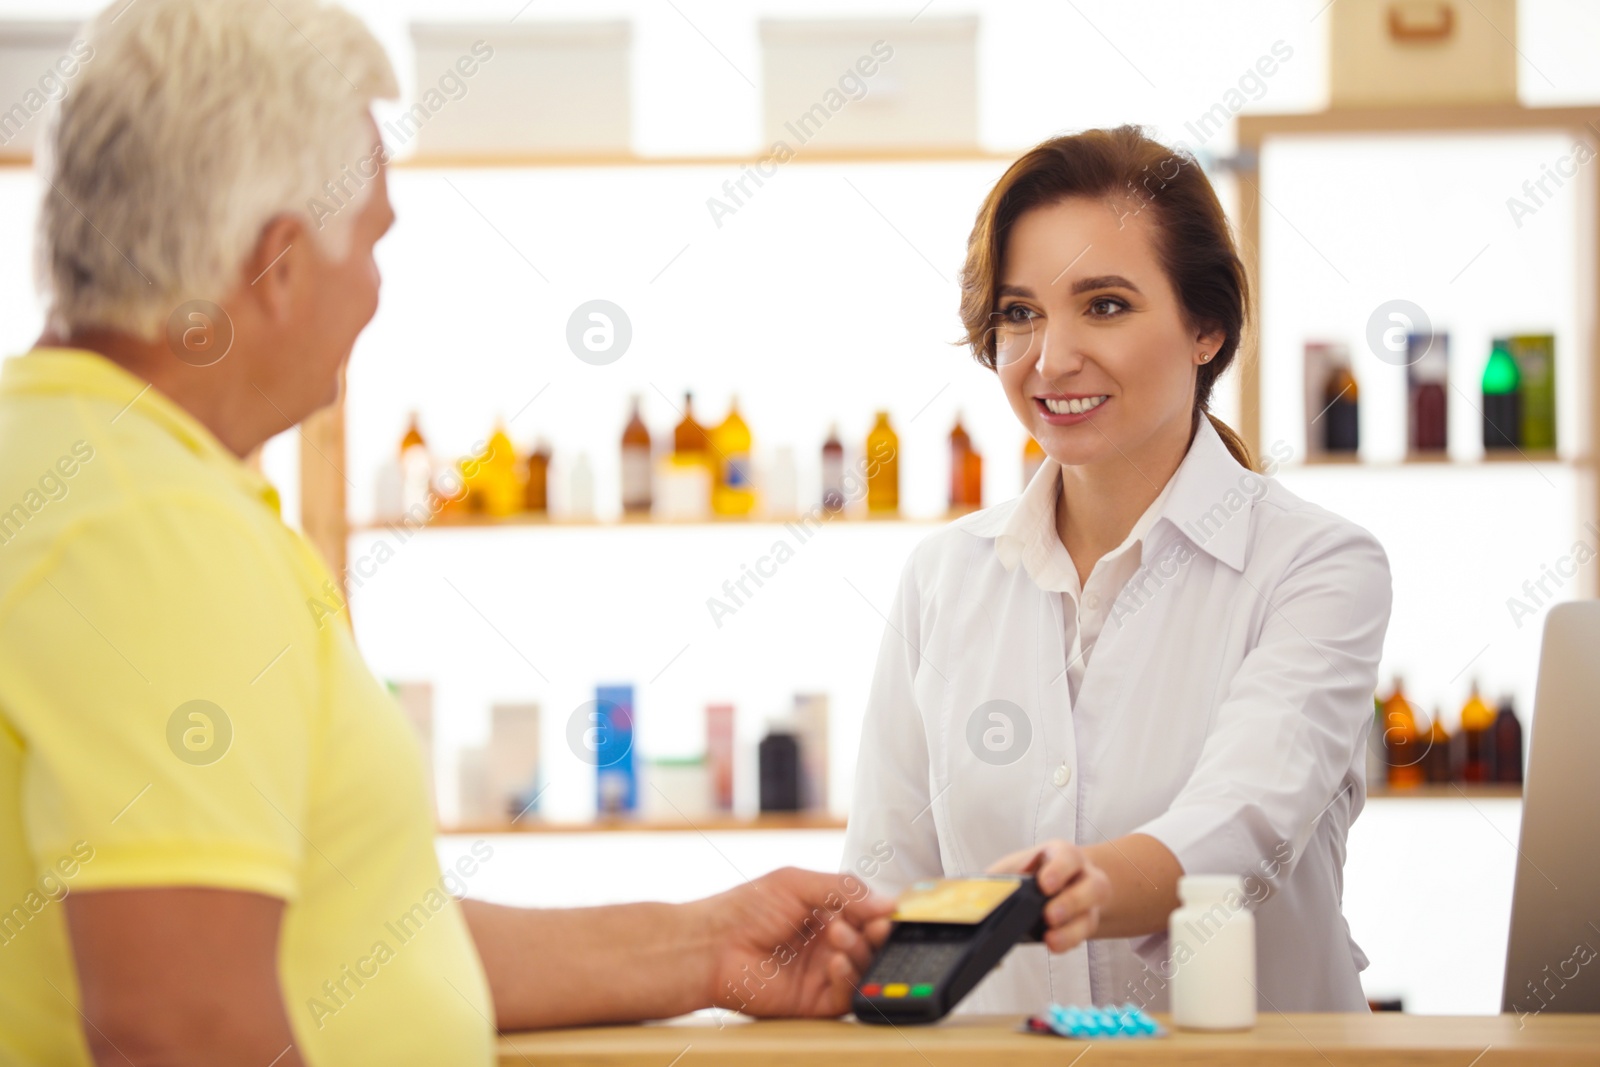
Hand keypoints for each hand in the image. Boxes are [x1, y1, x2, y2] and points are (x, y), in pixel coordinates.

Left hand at [700, 867, 894, 1017]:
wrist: (712, 944)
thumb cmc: (746, 908)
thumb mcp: (796, 883)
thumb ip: (844, 890)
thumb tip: (888, 903)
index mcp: (825, 914)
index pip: (867, 914)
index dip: (880, 913)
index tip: (890, 911)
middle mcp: (826, 944)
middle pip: (870, 944)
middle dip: (877, 934)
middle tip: (875, 927)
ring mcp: (821, 974)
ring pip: (862, 969)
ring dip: (860, 952)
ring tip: (839, 937)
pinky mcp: (813, 1002)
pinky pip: (845, 996)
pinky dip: (848, 979)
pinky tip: (836, 962)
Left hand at [987, 839, 1110, 952]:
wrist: (1058, 881)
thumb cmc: (1030, 872)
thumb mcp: (1013, 867)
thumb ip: (993, 880)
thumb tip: (966, 897)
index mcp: (1061, 855)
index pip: (1067, 857)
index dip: (1058, 871)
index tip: (1044, 885)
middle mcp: (1083, 876)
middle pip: (1092, 887)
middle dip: (1070, 903)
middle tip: (1049, 916)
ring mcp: (1088, 903)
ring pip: (1091, 915)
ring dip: (1072, 930)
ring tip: (1051, 940)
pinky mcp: (1086, 923)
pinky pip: (1084, 935)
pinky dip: (1068, 942)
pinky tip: (1054, 945)